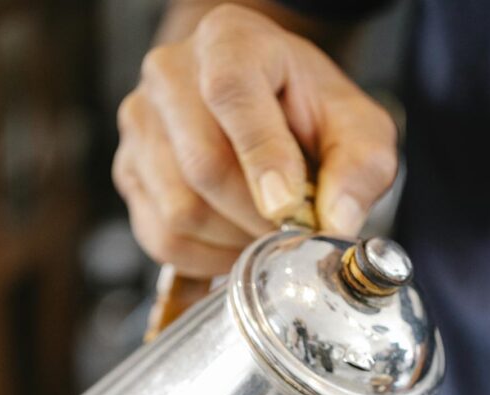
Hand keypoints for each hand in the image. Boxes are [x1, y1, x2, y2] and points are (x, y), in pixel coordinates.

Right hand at [113, 4, 397, 275]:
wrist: (270, 111)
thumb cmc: (310, 114)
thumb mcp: (357, 131)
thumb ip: (359, 170)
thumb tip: (337, 221)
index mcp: (229, 41)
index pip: (231, 92)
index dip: (261, 157)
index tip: (287, 207)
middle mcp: (170, 74)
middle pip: (203, 166)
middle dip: (255, 218)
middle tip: (291, 234)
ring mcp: (142, 124)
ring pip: (180, 211)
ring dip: (232, 243)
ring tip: (264, 235)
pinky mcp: (129, 172)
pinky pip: (162, 239)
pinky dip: (205, 258)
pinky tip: (233, 243)